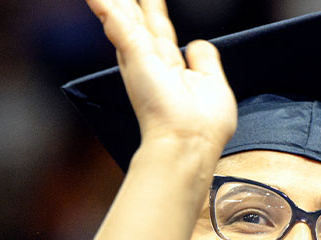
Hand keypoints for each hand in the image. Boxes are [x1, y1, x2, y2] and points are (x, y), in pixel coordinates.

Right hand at [87, 0, 236, 153]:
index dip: (154, 12)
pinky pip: (117, 22)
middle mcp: (152, 62)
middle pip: (139, 21)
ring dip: (115, 2)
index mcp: (170, 69)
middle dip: (131, 3)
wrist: (189, 144)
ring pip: (124, 18)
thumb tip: (197, 44)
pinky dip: (106, 6)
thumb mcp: (214, 85)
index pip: (160, 32)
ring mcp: (141, 59)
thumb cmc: (204, 127)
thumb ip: (205, 61)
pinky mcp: (135, 56)